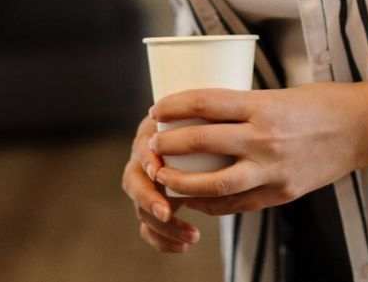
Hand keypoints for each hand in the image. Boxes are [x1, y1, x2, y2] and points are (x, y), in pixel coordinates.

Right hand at [122, 109, 202, 254]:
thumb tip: (234, 128)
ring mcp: (146, 185)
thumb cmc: (211, 125)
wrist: (210, 142)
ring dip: (162, 226)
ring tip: (192, 236)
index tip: (159, 170)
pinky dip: (162, 240)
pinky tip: (183, 247)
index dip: (147, 158)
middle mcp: (144, 161)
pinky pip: (148, 227)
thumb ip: (216, 121)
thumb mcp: (211, 119)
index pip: (142, 146)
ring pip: (140, 209)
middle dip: (147, 199)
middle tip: (166, 212)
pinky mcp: (152, 206)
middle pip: (133, 181)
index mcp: (152, 135)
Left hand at [148, 83, 367, 216]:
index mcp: (263, 105)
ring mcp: (273, 169)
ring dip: (182, 182)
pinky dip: (211, 202)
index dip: (174, 106)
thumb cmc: (322, 102)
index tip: (156, 108)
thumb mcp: (280, 93)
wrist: (364, 128)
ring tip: (164, 177)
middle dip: (170, 144)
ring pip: (215, 182)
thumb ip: (245, 106)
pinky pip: (237, 203)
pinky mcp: (282, 193)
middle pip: (202, 142)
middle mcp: (265, 138)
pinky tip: (195, 199)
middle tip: (153, 143)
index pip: (205, 102)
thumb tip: (203, 112)